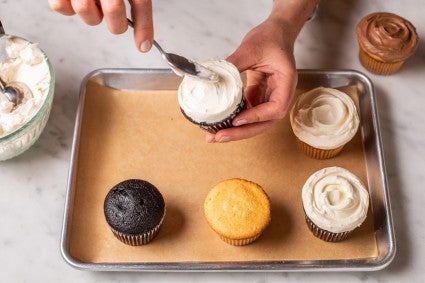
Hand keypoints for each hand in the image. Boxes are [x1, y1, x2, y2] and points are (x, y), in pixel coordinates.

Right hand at [48, 0, 153, 51]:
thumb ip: (136, 0)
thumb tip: (144, 39)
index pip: (140, 2)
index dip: (144, 27)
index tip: (143, 45)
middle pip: (114, 10)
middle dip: (116, 23)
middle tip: (116, 21)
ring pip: (85, 12)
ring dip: (92, 15)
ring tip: (92, 1)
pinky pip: (60, 7)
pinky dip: (67, 7)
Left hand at [206, 17, 297, 142]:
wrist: (276, 33)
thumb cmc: (270, 38)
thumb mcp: (250, 48)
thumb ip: (234, 64)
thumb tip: (212, 78)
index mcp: (285, 83)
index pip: (275, 108)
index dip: (256, 117)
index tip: (237, 120)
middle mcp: (280, 95)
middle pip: (264, 122)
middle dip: (242, 132)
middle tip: (219, 137)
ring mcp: (269, 98)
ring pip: (255, 122)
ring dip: (236, 130)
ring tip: (214, 135)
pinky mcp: (258, 96)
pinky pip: (247, 112)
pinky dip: (234, 119)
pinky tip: (219, 123)